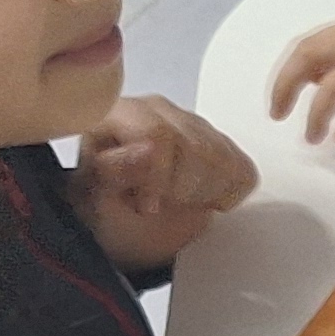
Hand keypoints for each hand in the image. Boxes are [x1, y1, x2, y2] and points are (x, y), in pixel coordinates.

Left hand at [73, 95, 254, 272]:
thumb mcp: (92, 198)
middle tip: (161, 206)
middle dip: (181, 190)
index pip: (158, 135)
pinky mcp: (219, 141)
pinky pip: (242, 169)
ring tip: (176, 202)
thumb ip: (114, 171)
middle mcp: (157, 109)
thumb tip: (147, 150)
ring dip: (203, 193)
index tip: (150, 207)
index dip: (159, 177)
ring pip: (223, 158)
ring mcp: (191, 123)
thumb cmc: (101, 210)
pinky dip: (226, 193)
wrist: (118, 226)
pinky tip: (199, 197)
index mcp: (118, 113)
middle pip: (198, 147)